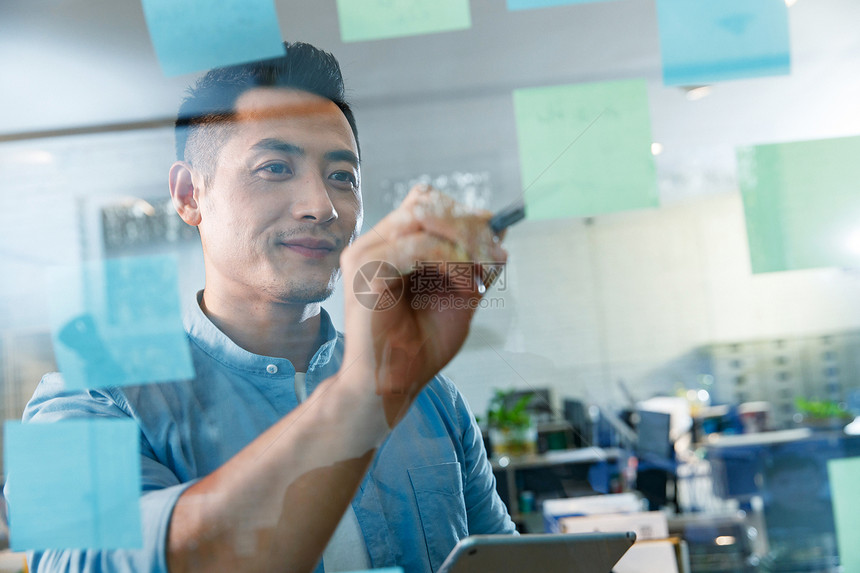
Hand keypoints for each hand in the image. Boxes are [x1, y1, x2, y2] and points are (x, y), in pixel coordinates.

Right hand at [339, 185, 506, 425]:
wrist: (391, 386)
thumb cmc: (420, 347)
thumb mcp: (460, 296)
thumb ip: (475, 261)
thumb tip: (500, 226)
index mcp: (391, 245)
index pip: (425, 201)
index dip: (462, 214)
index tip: (495, 240)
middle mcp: (374, 243)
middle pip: (425, 201)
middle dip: (468, 225)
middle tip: (494, 257)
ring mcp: (366, 254)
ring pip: (422, 216)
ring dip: (462, 243)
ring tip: (477, 276)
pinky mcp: (367, 271)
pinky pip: (416, 245)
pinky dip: (449, 260)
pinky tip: (462, 285)